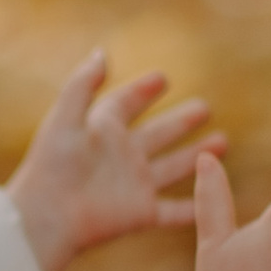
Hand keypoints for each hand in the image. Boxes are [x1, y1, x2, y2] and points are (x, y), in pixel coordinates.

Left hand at [8, 52, 214, 270]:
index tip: (162, 78)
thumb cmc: (52, 166)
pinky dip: (194, 207)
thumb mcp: (65, 118)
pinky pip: (174, 211)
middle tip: (205, 107)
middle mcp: (120, 157)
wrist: (48, 217)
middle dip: (180, 121)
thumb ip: (82, 85)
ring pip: (172, 168)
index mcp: (101, 131)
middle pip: (157, 134)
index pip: (125, 104)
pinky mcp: (141, 213)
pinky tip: (214, 196)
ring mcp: (133, 185)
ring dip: (196, 156)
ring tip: (222, 143)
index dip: (143, 91)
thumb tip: (102, 52)